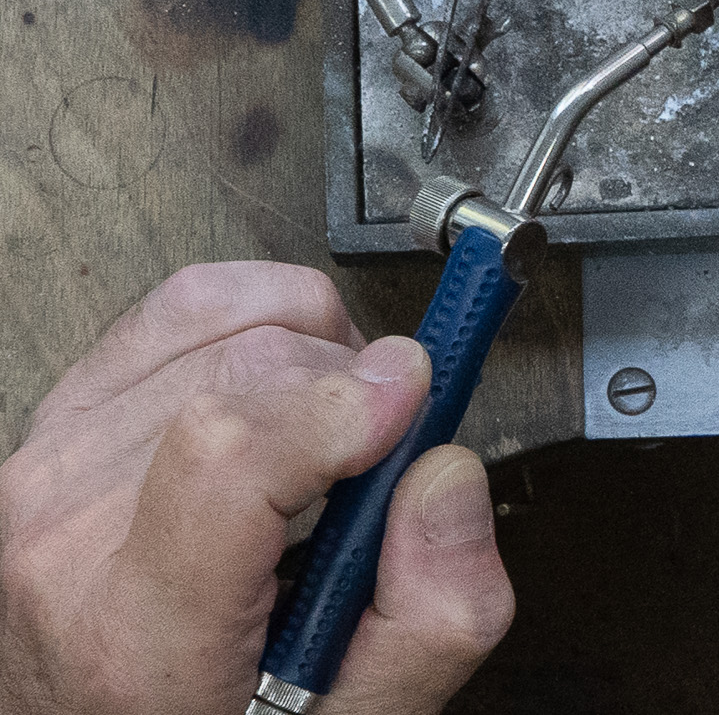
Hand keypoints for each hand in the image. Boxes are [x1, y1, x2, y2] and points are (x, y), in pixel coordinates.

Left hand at [0, 262, 513, 714]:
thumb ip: (430, 620)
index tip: (415, 398)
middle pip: (247, 377)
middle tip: (393, 451)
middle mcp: (70, 537)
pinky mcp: (62, 419)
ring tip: (340, 432)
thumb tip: (446, 476)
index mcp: (140, 630)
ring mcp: (52, 466)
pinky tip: (294, 378)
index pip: (228, 454)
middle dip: (356, 388)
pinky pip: (185, 306)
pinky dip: (267, 316)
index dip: (342, 404)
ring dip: (321, 357)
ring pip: (230, 328)